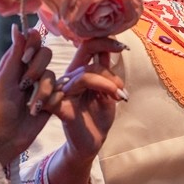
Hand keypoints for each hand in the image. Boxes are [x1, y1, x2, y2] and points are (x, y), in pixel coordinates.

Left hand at [0, 24, 55, 164]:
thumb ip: (14, 54)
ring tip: (30, 106)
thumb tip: (16, 27)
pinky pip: (59, 91)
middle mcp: (32, 68)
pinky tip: (39, 111)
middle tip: (24, 84)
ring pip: (52, 75)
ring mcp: (44, 83)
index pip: (32, 40)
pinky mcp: (53, 97)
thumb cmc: (1, 107)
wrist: (10, 135)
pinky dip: (48, 102)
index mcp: (18, 60)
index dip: (32, 45)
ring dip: (40, 92)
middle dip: (36, 70)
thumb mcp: (4, 79)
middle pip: (46, 53)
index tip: (25, 58)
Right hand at [34, 37, 125, 164]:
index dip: (103, 41)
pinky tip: (110, 98)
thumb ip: (107, 70)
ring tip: (119, 96)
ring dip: (106, 84)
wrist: (92, 142)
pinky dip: (87, 93)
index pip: (87, 47)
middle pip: (89, 63)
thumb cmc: (98, 116)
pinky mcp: (61, 110)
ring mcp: (64, 94)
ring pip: (84, 77)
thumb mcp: (108, 90)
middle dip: (109, 74)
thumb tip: (116, 44)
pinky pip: (61, 97)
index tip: (122, 47)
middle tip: (122, 90)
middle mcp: (69, 79)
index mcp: (80, 71)